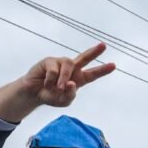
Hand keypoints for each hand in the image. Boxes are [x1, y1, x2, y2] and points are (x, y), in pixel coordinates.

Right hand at [0, 43, 115, 121]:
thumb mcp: (64, 101)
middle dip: (94, 52)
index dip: (103, 70)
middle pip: (84, 57)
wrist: (34, 94)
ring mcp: (60, 63)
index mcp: (79, 79)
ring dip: (63, 78)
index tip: (113, 65)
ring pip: (68, 66)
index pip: (93, 74)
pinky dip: (51, 80)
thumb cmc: (51, 96)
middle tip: (104, 46)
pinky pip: (53, 70)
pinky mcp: (49, 61)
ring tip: (58, 88)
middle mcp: (71, 68)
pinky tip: (46, 83)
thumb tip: (72, 83)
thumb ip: (70, 95)